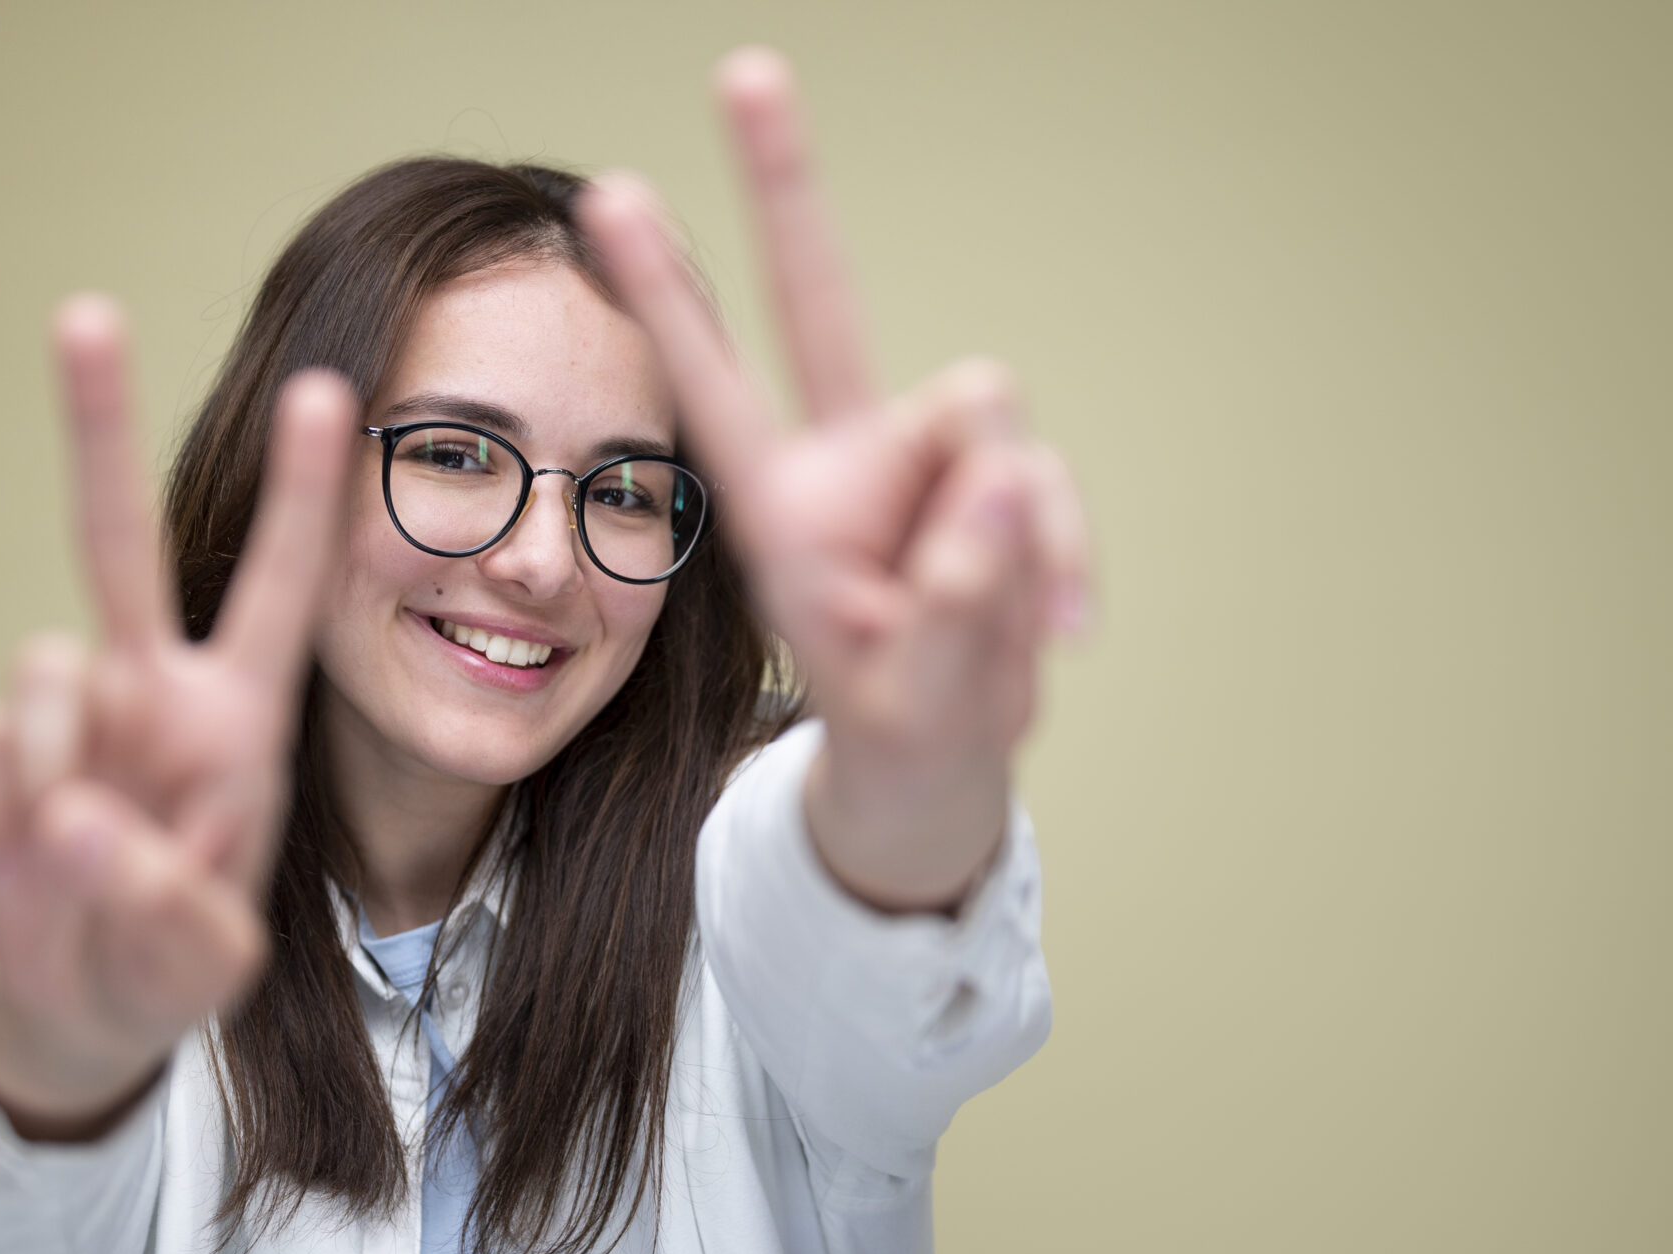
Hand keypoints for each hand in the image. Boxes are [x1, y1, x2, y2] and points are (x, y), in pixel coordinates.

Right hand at [0, 298, 353, 1139]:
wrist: (89, 1003)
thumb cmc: (178, 956)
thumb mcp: (214, 954)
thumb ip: (169, 899)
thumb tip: (75, 814)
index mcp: (241, 712)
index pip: (281, 585)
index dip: (298, 494)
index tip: (326, 389)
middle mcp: (149, 686)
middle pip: (116, 536)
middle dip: (98, 424)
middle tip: (83, 311)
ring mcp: (65, 712)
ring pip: (40, 672)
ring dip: (65, 771)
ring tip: (95, 858)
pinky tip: (35, 861)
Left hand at [580, 48, 1092, 911]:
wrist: (948, 764)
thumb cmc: (903, 725)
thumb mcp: (916, 696)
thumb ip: (955, 596)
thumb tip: (1003, 474)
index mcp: (782, 513)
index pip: (714, 391)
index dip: (671, 301)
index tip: (609, 198)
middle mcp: (847, 461)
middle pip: (823, 304)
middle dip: (786, 188)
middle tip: (745, 70)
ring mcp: (924, 463)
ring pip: (990, 424)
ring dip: (1019, 535)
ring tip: (1011, 633)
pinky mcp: (995, 476)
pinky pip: (1044, 478)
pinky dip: (1063, 553)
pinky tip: (1054, 625)